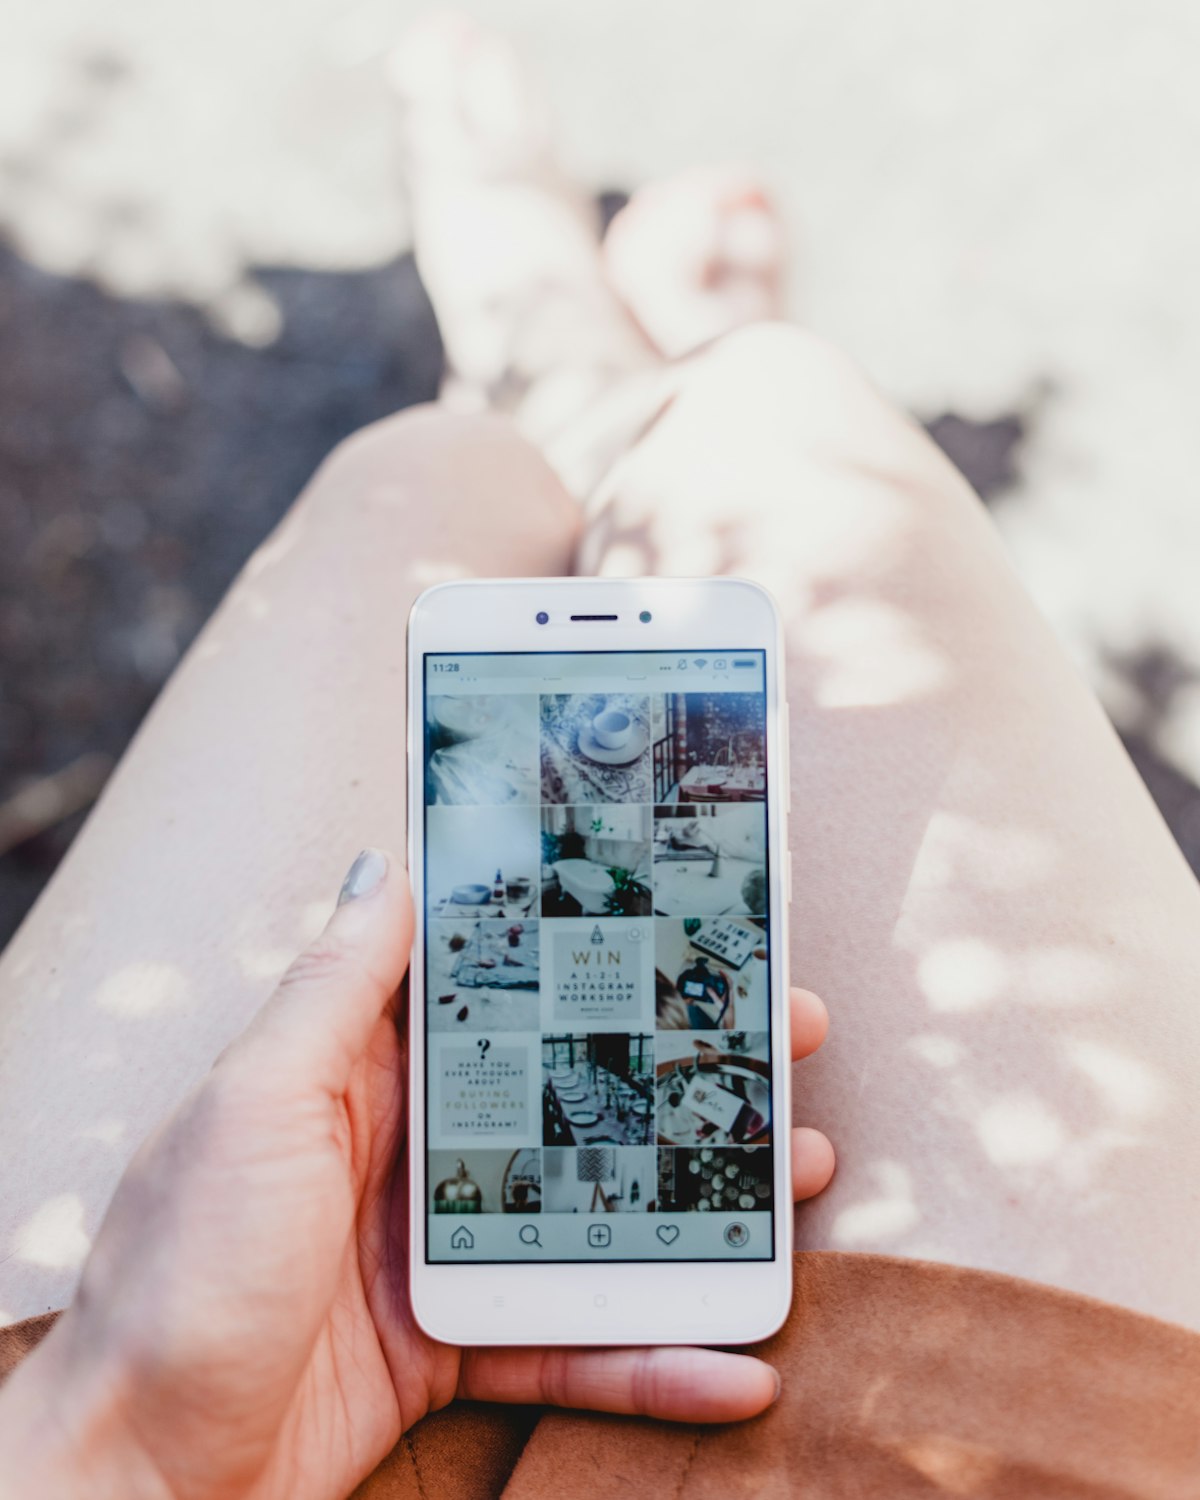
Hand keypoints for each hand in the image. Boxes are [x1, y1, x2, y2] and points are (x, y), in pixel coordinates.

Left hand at [0, 850, 834, 1499]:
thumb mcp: (257, 1105)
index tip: (685, 917)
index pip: (501, 985)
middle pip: (576, 1091)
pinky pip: (574, 1344)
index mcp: (361, 1070)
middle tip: (784, 1037)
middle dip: (682, 1066)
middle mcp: (410, 1147)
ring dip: (699, 1199)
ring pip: (600, 1208)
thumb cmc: (179, 1275)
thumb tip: (384, 862)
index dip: (594, 948)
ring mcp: (440, 1247)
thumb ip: (333, 989)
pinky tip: (735, 1362)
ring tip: (797, 1170)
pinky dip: (654, 1358)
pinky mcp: (456, 1344)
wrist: (133, 1478)